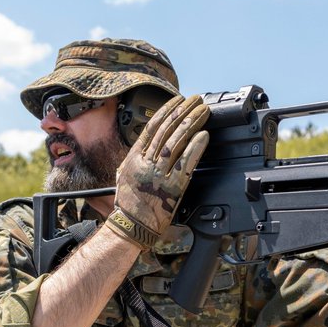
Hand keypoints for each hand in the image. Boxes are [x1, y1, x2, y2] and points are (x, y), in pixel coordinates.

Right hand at [108, 93, 210, 247]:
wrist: (131, 226)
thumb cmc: (128, 204)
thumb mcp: (124, 175)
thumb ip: (136, 158)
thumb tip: (147, 144)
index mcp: (134, 158)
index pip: (151, 128)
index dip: (166, 112)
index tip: (178, 100)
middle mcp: (146, 163)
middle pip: (167, 131)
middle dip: (183, 112)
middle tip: (196, 100)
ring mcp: (159, 175)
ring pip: (176, 142)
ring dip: (191, 124)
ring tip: (203, 112)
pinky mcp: (173, 187)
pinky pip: (186, 163)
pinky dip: (195, 148)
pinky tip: (203, 136)